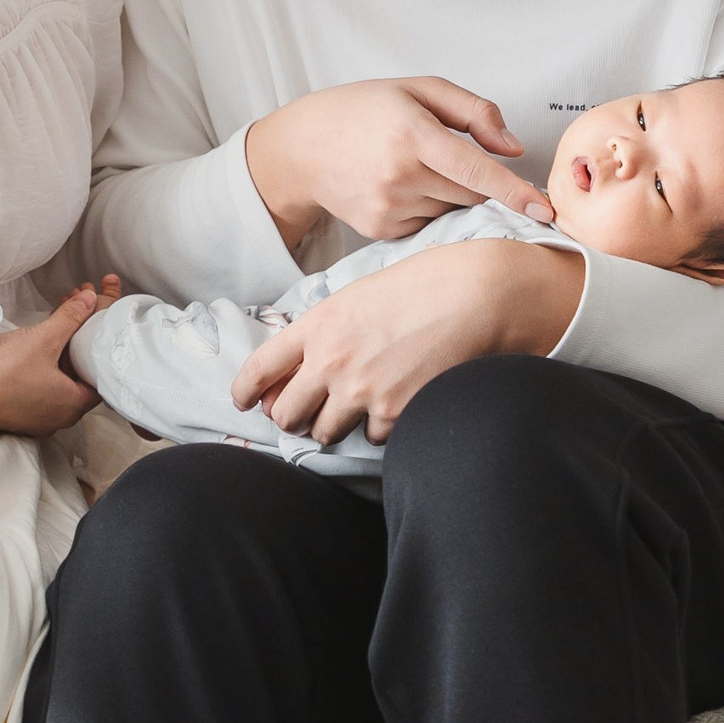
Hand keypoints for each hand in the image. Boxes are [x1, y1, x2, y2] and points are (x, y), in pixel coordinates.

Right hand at [0, 281, 118, 435]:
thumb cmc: (2, 370)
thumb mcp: (43, 338)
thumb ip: (70, 318)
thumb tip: (92, 297)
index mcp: (73, 405)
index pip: (101, 374)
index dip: (103, 344)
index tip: (101, 321)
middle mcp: (60, 417)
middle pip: (81, 374)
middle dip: (82, 339)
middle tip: (82, 310)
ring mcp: (38, 418)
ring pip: (60, 379)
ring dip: (62, 349)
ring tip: (61, 317)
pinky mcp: (18, 413)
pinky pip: (42, 385)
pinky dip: (46, 363)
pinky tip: (39, 342)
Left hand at [231, 240, 580, 446]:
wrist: (479, 294)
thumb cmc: (426, 284)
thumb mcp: (362, 296)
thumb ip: (330, 331)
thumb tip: (310, 367)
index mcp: (318, 324)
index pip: (262, 366)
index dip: (245, 390)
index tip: (244, 402)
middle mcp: (330, 361)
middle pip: (287, 413)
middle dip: (295, 417)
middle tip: (309, 415)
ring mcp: (360, 390)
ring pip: (326, 432)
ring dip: (338, 425)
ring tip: (362, 405)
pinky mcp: (394, 412)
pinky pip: (372, 437)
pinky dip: (382, 427)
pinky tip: (400, 402)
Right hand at [243, 79, 556, 254]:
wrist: (301, 148)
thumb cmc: (363, 111)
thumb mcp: (418, 90)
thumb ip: (473, 111)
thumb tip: (512, 149)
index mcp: (412, 134)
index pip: (477, 171)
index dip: (516, 192)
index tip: (546, 210)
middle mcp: (400, 175)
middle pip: (472, 194)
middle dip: (478, 181)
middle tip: (449, 158)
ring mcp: (389, 207)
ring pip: (452, 211)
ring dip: (451, 194)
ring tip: (417, 168)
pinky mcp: (381, 230)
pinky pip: (428, 224)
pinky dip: (428, 208)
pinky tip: (401, 186)